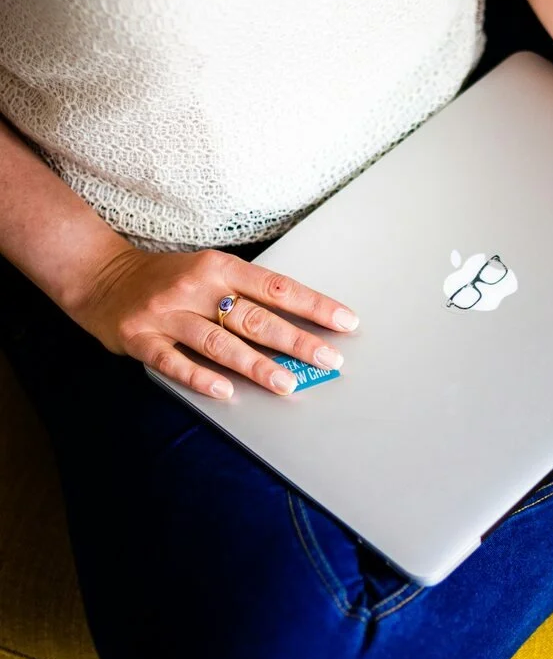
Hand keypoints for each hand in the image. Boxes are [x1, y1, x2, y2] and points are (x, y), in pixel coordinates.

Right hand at [72, 245, 358, 398]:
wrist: (101, 277)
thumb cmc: (169, 278)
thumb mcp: (209, 271)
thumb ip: (246, 293)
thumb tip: (300, 322)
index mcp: (219, 267)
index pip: (277, 288)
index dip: (314, 305)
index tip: (346, 323)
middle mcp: (196, 288)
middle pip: (254, 318)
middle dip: (295, 341)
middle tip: (328, 359)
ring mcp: (167, 314)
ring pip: (219, 342)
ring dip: (255, 365)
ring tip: (286, 383)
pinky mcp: (141, 338)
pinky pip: (174, 361)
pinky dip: (201, 377)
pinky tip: (226, 391)